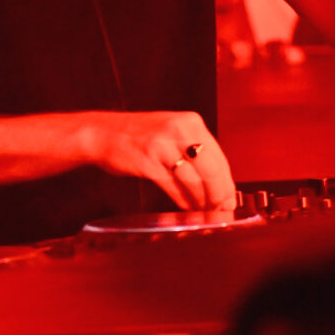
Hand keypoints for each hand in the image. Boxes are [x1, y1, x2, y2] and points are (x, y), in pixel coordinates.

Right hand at [83, 111, 233, 211]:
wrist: (103, 132)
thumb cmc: (139, 135)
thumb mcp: (172, 131)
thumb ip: (193, 149)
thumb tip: (217, 181)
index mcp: (191, 122)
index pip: (219, 157)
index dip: (227, 183)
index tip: (231, 199)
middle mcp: (179, 130)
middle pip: (211, 170)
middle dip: (219, 195)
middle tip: (223, 211)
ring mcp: (162, 145)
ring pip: (193, 181)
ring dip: (201, 201)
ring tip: (205, 212)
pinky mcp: (147, 162)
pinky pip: (173, 186)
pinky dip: (183, 200)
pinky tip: (188, 208)